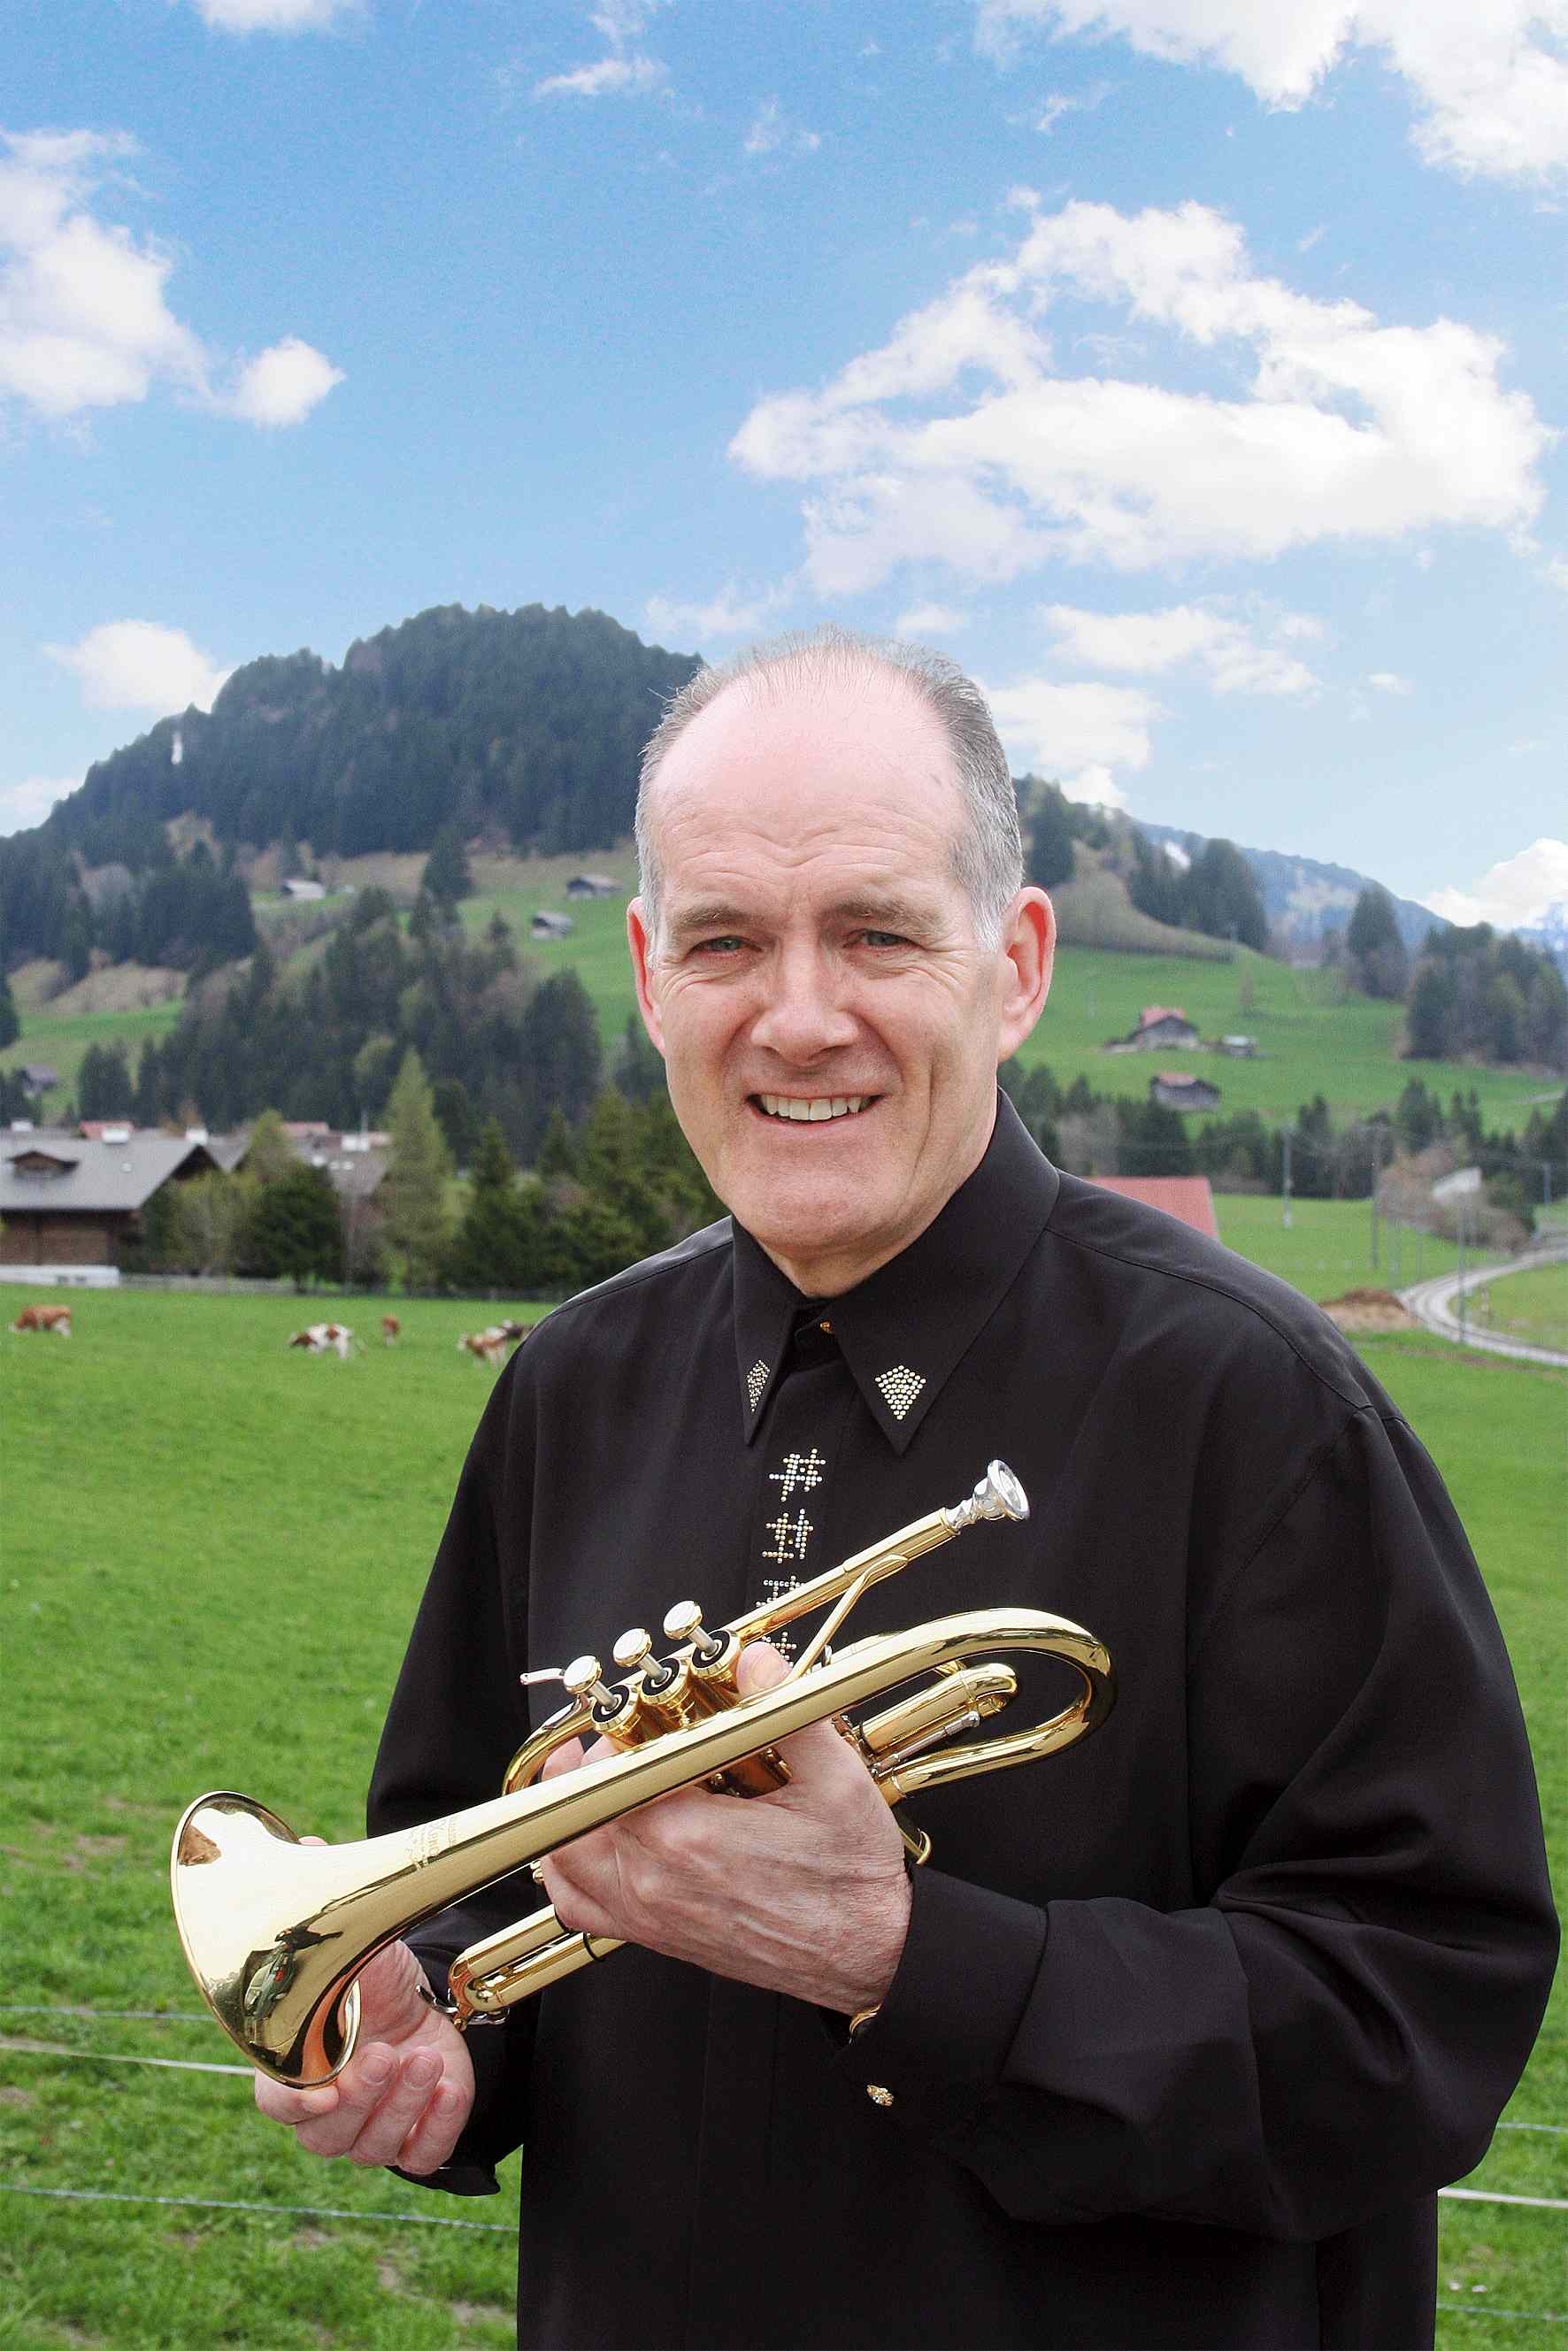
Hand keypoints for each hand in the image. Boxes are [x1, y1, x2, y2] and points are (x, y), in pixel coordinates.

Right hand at [252, 1849, 474, 2173]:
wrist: (423, 2001)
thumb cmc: (375, 1978)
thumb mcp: (358, 1940)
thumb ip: (329, 1911)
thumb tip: (308, 1844)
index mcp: (295, 2067)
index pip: (275, 2102)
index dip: (293, 2102)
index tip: (323, 2087)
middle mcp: (327, 2108)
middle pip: (326, 2133)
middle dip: (360, 2099)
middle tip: (386, 2055)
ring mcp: (371, 2129)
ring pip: (373, 2147)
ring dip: (401, 2105)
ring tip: (425, 2058)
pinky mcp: (415, 2137)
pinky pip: (421, 2156)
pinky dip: (435, 2127)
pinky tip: (448, 2088)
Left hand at [538, 1642, 911, 2014]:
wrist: (867, 1957)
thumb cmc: (850, 1878)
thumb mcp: (836, 1781)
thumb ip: (785, 1711)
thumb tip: (754, 1659)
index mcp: (689, 1835)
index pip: (609, 1772)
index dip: (615, 1733)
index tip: (641, 1714)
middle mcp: (654, 1879)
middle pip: (578, 1810)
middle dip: (593, 1765)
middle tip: (626, 1736)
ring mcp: (648, 1914)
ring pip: (567, 1857)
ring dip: (573, 1811)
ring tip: (601, 1775)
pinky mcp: (654, 1937)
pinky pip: (579, 1907)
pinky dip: (570, 1871)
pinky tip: (594, 1840)